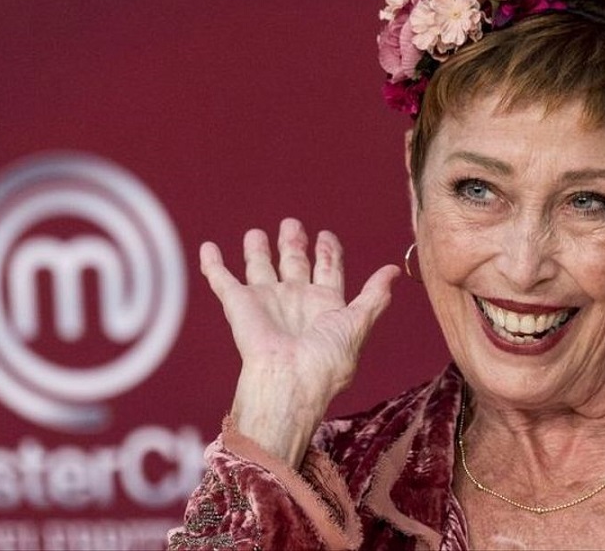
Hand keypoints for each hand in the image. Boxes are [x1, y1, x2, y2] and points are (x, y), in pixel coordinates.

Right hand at [200, 218, 400, 464]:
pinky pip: (222, 279)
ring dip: (257, 250)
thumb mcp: (358, 324)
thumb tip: (395, 270)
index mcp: (324, 305)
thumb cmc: (326, 360)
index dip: (328, 252)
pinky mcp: (238, 304)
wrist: (289, 381)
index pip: (328, 270)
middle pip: (294, 264)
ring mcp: (266, 301)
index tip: (326, 235)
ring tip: (256, 233)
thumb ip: (374, 296)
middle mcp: (295, 301)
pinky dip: (214, 264)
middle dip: (294, 244)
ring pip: (259, 267)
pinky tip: (209, 247)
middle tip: (292, 224)